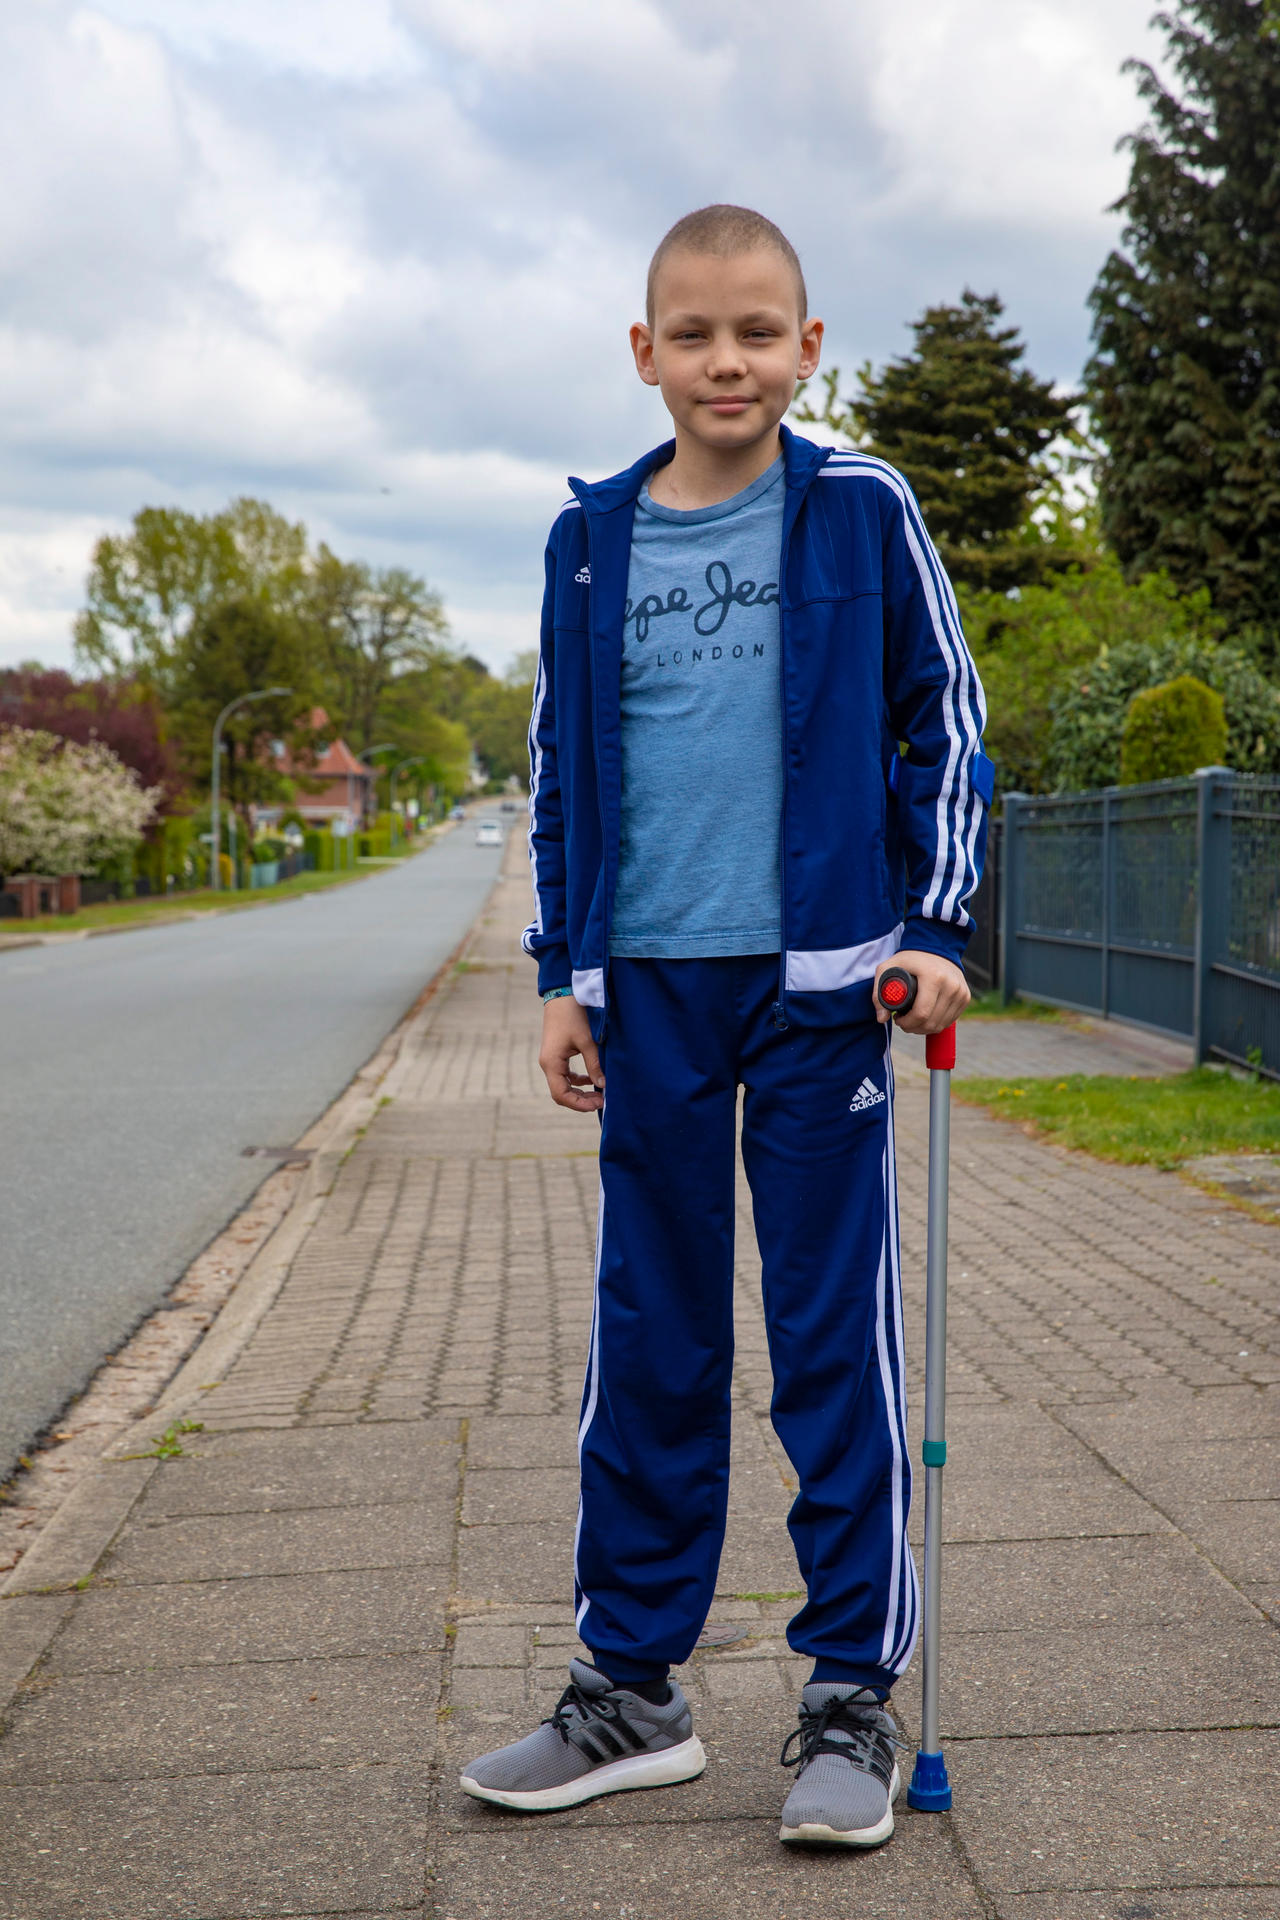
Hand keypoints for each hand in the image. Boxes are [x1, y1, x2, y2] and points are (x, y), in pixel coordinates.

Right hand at [538, 995, 604, 1111]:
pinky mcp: (557, 1055)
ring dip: (580, 1091)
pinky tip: (592, 1079)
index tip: (598, 1104)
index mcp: (551, 1063)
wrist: (563, 994)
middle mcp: (548, 1064)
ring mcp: (551, 1060)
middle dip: (581, 1100)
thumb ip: (594, 1065)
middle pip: (561, 1093)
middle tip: (602, 1101)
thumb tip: (603, 1085)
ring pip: (563, 1085)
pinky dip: (578, 1080)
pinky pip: (565, 1075)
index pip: (561, 1094)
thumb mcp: (587, 1041)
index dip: (579, 1104)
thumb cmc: (574, 1015)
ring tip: (599, 1094)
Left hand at [873, 950, 968, 1034]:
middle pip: (932, 1022)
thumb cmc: (910, 959)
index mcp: (933, 977)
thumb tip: (881, 1019)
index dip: (907, 1023)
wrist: (936, 946)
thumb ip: (879, 993)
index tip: (897, 1019)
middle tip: (904, 1021)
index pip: (921, 1013)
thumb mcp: (887, 969)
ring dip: (925, 1028)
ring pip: (941, 1025)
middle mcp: (951, 985)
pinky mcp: (965, 997)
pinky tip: (926, 1016)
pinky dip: (937, 1023)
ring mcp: (961, 992)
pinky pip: (950, 1020)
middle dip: (914, 1028)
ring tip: (913, 1019)